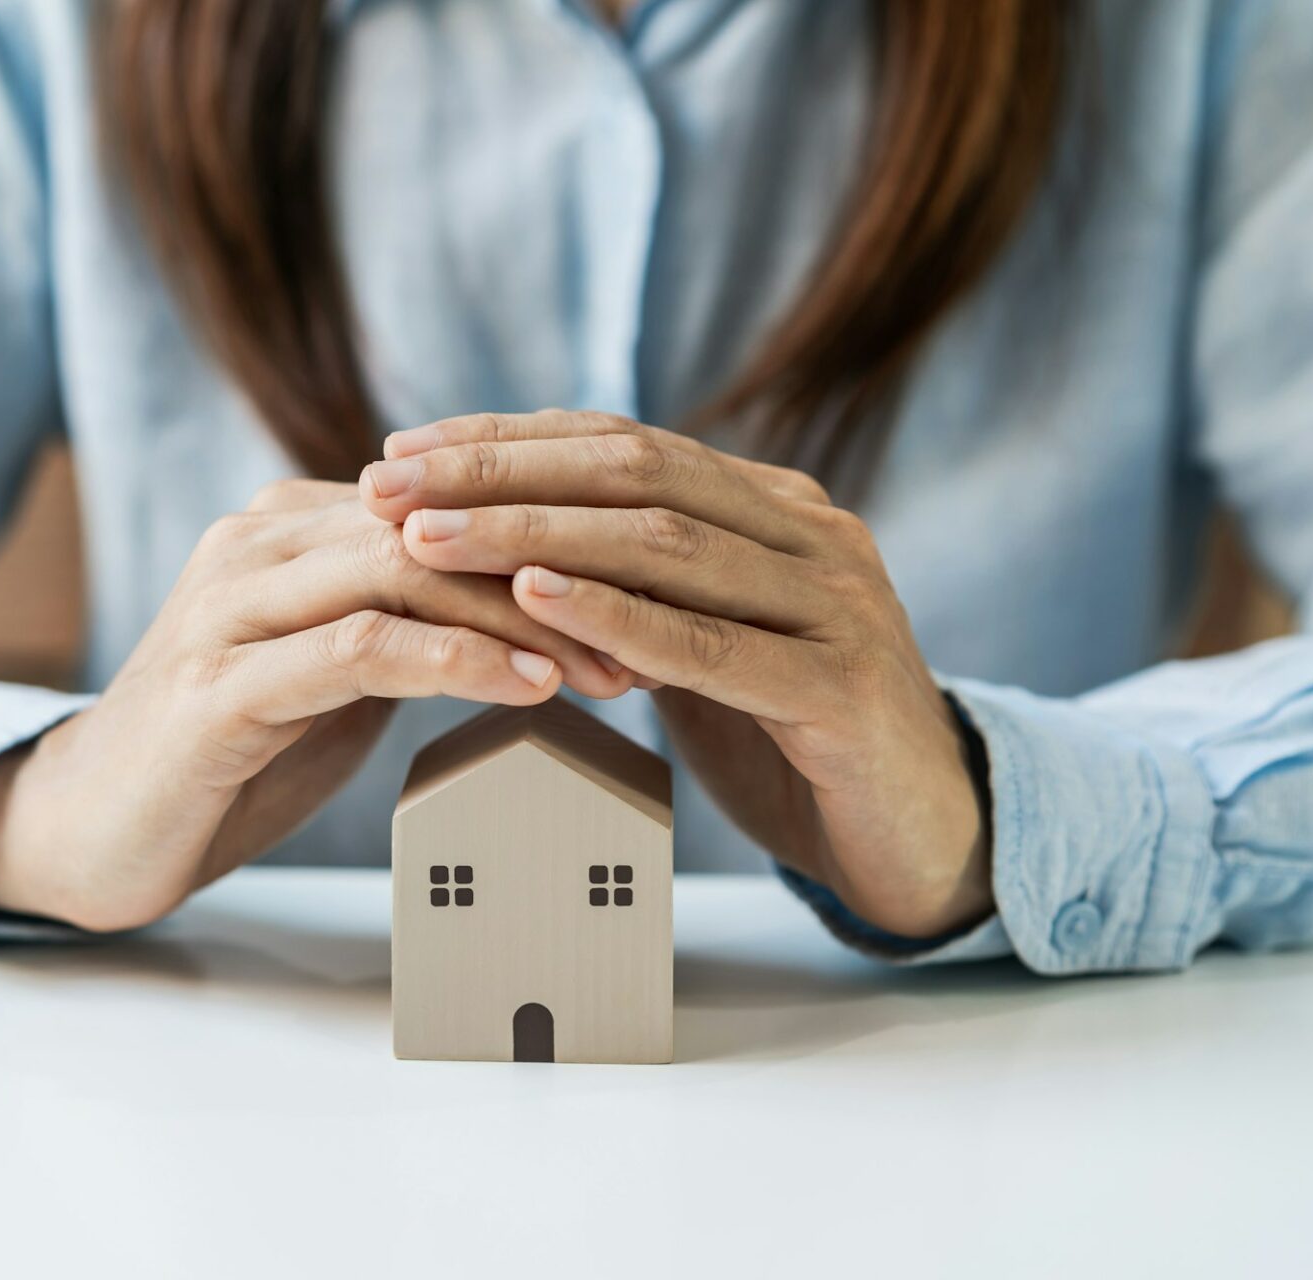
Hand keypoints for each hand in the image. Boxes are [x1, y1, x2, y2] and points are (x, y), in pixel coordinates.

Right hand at [0, 478, 632, 931]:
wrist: (92, 825)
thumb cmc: (232, 751)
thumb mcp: (337, 669)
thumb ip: (409, 618)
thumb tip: (538, 609)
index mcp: (294, 524)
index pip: (447, 505)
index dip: (555, 542)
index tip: (650, 594)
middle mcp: (259, 540)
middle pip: (439, 526)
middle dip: (558, 579)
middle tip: (657, 636)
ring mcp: (232, 606)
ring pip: (406, 573)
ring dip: (524, 619)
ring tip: (613, 669)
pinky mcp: (219, 684)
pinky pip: (360, 649)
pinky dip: (455, 661)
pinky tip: (530, 689)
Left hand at [359, 411, 992, 938]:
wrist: (923, 836)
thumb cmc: (797, 740)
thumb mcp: (711, 642)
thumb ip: (643, 589)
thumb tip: (513, 553)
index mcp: (776, 508)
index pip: (624, 442)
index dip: (507, 440)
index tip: (402, 452)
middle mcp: (812, 533)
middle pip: (636, 470)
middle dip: (500, 471)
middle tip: (389, 482)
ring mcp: (836, 603)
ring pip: (665, 542)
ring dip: (532, 533)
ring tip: (427, 536)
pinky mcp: (843, 685)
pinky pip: (713, 644)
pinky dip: (617, 615)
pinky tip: (534, 596)